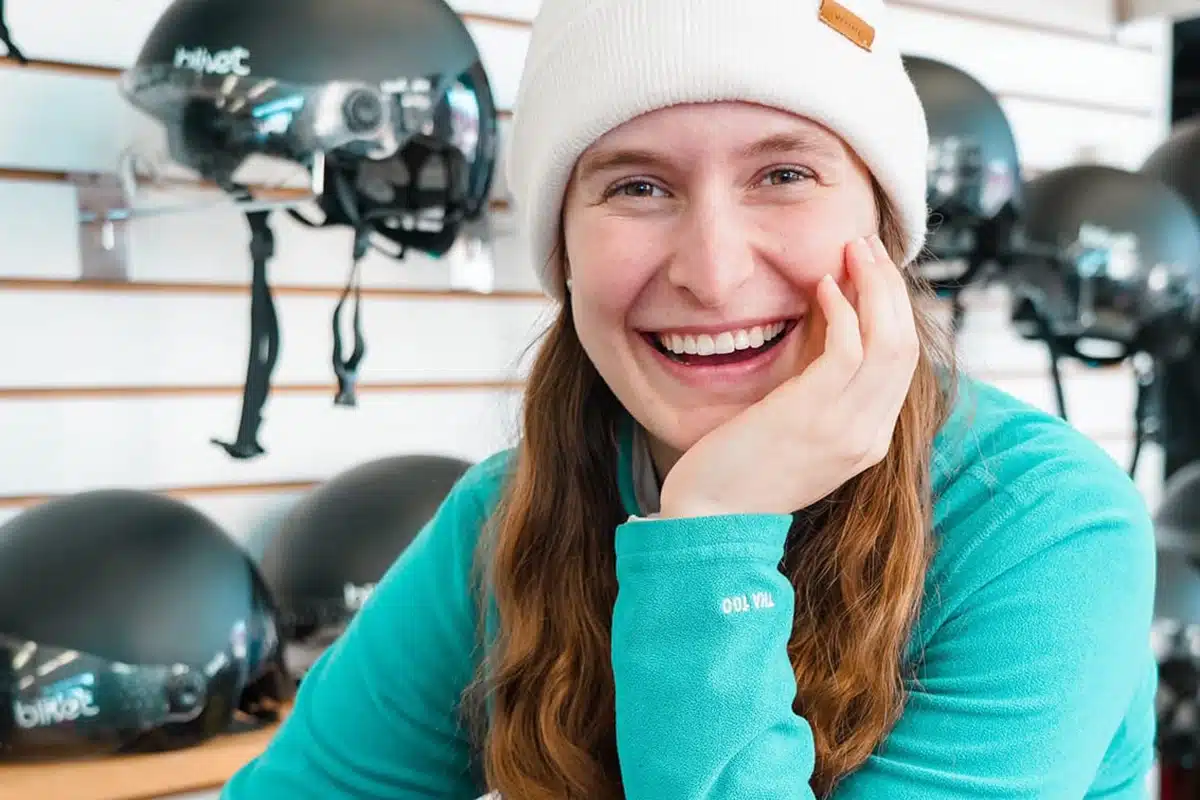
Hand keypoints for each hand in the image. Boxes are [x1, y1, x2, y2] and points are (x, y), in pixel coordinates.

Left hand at [657, 234, 919, 517]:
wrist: (708, 519)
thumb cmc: (740, 473)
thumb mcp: (796, 431)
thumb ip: (821, 392)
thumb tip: (830, 328)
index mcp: (868, 441)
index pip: (903, 364)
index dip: (894, 309)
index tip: (872, 271)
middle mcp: (868, 436)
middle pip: (906, 345)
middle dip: (891, 287)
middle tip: (866, 246)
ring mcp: (845, 428)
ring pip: (888, 341)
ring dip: (874, 286)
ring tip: (852, 250)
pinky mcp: (812, 415)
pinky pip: (848, 348)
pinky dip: (842, 308)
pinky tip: (822, 285)